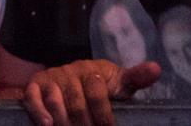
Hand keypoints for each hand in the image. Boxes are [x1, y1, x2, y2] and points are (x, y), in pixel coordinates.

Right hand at [21, 59, 160, 125]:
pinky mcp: (35, 85)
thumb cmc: (101, 87)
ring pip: (56, 100)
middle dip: (84, 124)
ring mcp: (53, 78)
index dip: (103, 113)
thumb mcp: (118, 83)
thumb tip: (157, 69)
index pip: (97, 90)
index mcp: (94, 70)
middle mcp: (71, 71)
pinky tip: (47, 125)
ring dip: (64, 122)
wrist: (70, 79)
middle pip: (77, 101)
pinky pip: (33, 97)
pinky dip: (39, 111)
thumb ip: (135, 78)